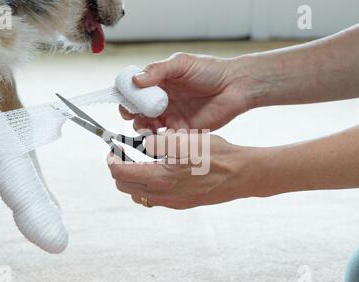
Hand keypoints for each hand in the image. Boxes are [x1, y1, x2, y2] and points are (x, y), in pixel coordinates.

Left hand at [107, 131, 259, 208]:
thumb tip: (142, 142)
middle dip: (120, 169)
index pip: (120, 173)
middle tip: (125, 154)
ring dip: (133, 179)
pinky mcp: (181, 203)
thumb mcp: (183, 140)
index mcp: (159, 178)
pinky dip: (148, 185)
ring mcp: (172, 202)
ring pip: (139, 194)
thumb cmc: (216, 156)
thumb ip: (156, 141)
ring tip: (141, 162)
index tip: (113, 149)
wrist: (240, 174)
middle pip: (126, 186)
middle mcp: (162, 195)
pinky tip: (160, 170)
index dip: (112, 160)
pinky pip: (155, 197)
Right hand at [119, 53, 250, 131]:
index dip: (124, 96)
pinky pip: (165, 140)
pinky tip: (161, 137)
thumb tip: (136, 80)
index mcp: (158, 83)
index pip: (133, 91)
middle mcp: (161, 101)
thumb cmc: (210, 70)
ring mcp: (170, 116)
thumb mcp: (182, 64)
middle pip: (136, 111)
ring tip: (150, 127)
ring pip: (147, 127)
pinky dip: (159, 141)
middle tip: (135, 115)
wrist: (235, 86)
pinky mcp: (181, 131)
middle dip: (131, 115)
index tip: (123, 100)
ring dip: (142, 128)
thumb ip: (158, 70)